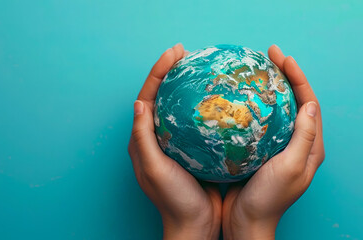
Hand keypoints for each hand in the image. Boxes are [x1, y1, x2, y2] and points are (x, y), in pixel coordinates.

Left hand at [128, 44, 221, 239]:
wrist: (195, 225)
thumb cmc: (173, 200)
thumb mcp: (154, 168)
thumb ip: (144, 137)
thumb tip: (140, 103)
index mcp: (144, 140)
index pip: (149, 96)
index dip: (159, 72)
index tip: (175, 53)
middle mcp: (159, 137)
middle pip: (164, 96)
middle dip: (173, 72)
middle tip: (187, 53)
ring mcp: (179, 142)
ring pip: (183, 106)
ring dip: (190, 85)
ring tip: (204, 67)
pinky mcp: (197, 149)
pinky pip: (201, 120)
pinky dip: (208, 105)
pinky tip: (222, 98)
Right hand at [222, 45, 324, 239]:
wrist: (245, 223)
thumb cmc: (269, 199)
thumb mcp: (290, 166)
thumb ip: (303, 136)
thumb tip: (310, 104)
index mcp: (310, 147)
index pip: (309, 103)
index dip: (299, 78)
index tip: (283, 58)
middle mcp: (297, 144)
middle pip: (295, 101)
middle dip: (285, 76)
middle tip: (270, 54)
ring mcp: (277, 147)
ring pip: (277, 108)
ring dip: (269, 87)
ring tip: (257, 68)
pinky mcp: (259, 150)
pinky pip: (259, 120)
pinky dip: (253, 104)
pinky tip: (239, 96)